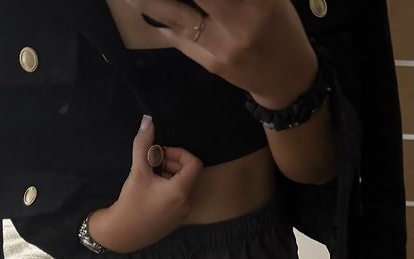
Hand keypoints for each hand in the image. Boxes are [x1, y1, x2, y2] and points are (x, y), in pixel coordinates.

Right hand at [88, 114, 203, 252]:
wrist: (121, 234)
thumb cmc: (130, 203)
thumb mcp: (137, 171)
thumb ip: (143, 145)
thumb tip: (148, 120)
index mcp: (180, 191)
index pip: (194, 163)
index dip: (179, 153)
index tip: (161, 154)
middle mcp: (186, 204)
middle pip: (188, 175)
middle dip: (172, 164)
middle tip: (152, 163)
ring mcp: (181, 215)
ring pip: (182, 187)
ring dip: (169, 176)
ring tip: (150, 177)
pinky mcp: (175, 222)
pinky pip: (178, 200)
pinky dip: (168, 190)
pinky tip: (150, 192)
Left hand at [122, 0, 315, 102]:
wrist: (287, 78)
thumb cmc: (281, 25)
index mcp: (259, 2)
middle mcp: (239, 25)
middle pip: (188, 1)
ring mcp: (221, 48)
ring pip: (175, 17)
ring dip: (147, 0)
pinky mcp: (210, 64)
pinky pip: (179, 37)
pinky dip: (161, 19)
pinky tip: (143, 7)